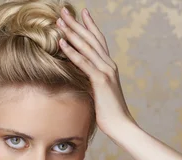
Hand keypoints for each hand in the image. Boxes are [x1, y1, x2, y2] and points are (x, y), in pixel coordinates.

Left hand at [56, 7, 136, 135]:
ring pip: (86, 47)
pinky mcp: (100, 81)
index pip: (98, 41)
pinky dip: (72, 52)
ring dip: (72, 32)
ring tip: (59, 21)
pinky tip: (62, 42)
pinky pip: (83, 63)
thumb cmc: (109, 114)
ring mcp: (106, 72)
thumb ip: (91, 82)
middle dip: (77, 23)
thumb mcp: (98, 94)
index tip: (81, 13)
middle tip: (64, 10)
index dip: (89, 26)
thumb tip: (80, 79)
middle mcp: (109, 65)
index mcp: (109, 67)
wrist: (122, 126)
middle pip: (91, 38)